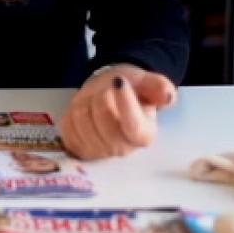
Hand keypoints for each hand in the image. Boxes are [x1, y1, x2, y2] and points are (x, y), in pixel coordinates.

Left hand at [57, 65, 176, 160]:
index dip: (125, 104)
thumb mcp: (147, 82)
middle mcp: (122, 149)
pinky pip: (67, 125)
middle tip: (108, 89)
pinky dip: (72, 111)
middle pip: (102, 118)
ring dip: (85, 101)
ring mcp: (98, 151)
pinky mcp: (77, 147)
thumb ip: (158, 87)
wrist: (110, 93)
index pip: (133, 126)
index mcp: (144, 135)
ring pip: (81, 119)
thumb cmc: (131, 89)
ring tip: (96, 100)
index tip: (119, 81)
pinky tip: (85, 110)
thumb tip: (167, 96)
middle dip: (102, 96)